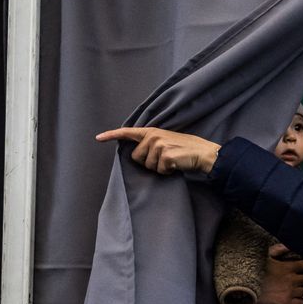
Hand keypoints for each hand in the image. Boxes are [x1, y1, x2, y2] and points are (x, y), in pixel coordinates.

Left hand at [95, 125, 221, 175]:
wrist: (204, 153)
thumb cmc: (186, 149)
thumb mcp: (167, 141)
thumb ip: (151, 144)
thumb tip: (138, 156)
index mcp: (151, 132)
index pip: (127, 132)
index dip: (111, 135)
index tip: (98, 138)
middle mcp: (153, 136)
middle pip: (136, 158)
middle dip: (148, 162)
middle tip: (165, 159)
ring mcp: (158, 145)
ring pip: (148, 166)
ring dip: (160, 168)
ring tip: (173, 161)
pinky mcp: (165, 156)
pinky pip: (159, 170)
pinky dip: (168, 172)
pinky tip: (176, 165)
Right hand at [255, 244, 302, 303]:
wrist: (243, 288)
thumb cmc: (253, 271)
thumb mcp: (264, 256)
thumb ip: (278, 249)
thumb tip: (288, 246)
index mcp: (287, 267)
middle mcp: (291, 279)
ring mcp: (289, 292)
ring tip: (300, 290)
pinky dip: (300, 302)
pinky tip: (295, 299)